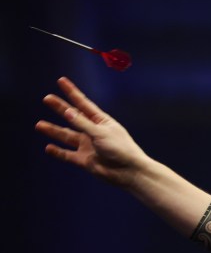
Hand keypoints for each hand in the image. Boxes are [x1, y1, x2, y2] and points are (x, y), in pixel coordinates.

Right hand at [35, 77, 149, 187]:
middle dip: (60, 108)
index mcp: (101, 121)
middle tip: (47, 98)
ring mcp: (88, 146)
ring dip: (53, 131)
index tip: (61, 81)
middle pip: (72, 117)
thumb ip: (83, 123)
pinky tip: (48, 148)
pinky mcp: (84, 160)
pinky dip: (58, 152)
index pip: (83, 104)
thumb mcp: (101, 133)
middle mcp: (93, 132)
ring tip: (39, 125)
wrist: (129, 172)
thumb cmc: (120, 149)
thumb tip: (67, 110)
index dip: (72, 92)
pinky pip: (68, 155)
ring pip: (67, 136)